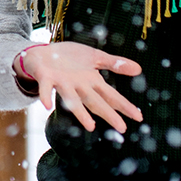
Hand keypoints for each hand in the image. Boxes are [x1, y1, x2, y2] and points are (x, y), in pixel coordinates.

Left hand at [16, 42, 143, 133]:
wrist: (41, 52)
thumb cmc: (69, 57)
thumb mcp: (94, 56)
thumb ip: (114, 64)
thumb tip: (139, 69)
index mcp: (91, 81)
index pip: (110, 94)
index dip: (123, 105)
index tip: (138, 116)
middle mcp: (78, 86)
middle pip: (95, 101)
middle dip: (108, 113)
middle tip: (121, 128)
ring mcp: (62, 83)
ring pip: (72, 99)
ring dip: (80, 112)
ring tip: (90, 125)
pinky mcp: (46, 77)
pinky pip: (45, 88)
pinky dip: (45, 95)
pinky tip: (46, 105)